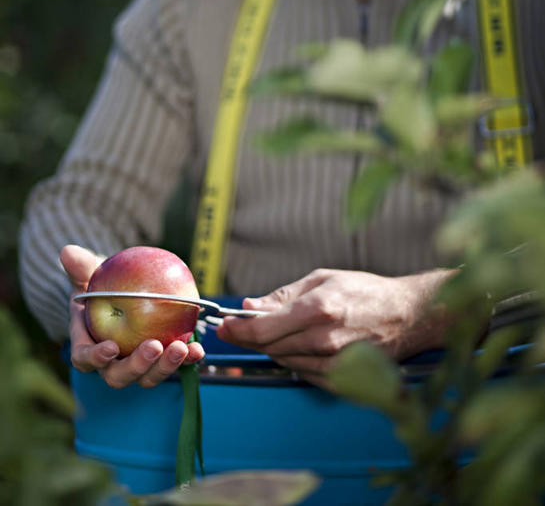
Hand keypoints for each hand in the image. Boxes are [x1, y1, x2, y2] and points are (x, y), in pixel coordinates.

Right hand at [60, 244, 203, 388]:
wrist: (124, 293)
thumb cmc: (102, 286)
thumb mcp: (90, 274)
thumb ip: (80, 267)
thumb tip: (68, 252)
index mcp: (87, 345)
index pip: (85, 359)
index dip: (96, 358)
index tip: (112, 347)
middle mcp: (111, 362)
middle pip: (119, 375)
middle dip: (138, 366)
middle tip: (154, 347)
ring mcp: (138, 364)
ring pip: (148, 376)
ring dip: (166, 366)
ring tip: (181, 348)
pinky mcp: (161, 360)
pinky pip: (174, 364)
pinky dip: (187, 360)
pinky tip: (199, 348)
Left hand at [215, 268, 453, 386]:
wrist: (408, 316)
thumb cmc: (366, 291)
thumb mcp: (322, 279)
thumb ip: (283, 295)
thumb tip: (250, 306)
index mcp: (318, 309)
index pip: (263, 329)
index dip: (237, 330)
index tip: (224, 326)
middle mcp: (324, 339)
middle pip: (270, 347)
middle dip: (251, 337)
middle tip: (239, 327)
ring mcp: (334, 363)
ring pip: (284, 360)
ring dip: (274, 347)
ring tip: (283, 330)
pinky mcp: (342, 380)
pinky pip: (303, 373)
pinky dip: (295, 360)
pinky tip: (302, 344)